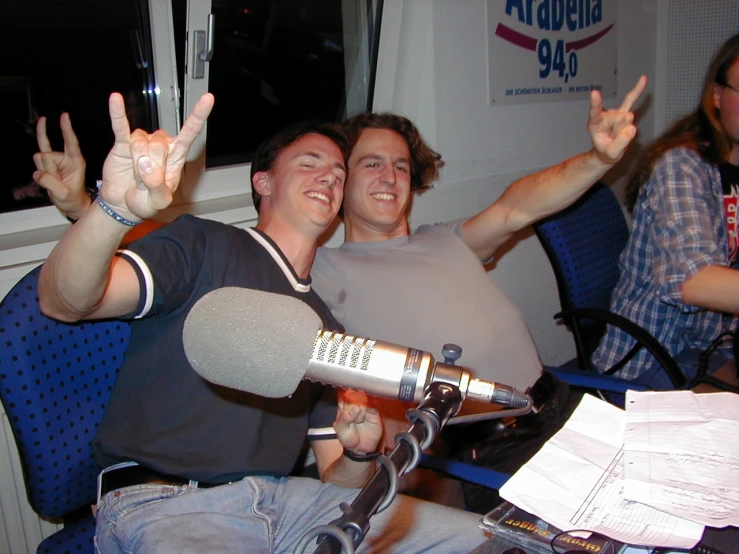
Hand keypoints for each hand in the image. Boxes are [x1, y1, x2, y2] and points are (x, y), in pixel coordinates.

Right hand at [33, 113, 89, 218]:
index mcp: (76, 163)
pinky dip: (40, 138)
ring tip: (52, 181)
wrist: (71, 204)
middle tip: (55, 182)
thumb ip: (50, 183)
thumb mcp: (63, 194)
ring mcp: (57, 159)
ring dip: (42, 170)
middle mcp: (66, 158)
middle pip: (47, 155)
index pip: (71, 143)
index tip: (64, 116)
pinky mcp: (49, 162)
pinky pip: (39, 151)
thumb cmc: (72, 199)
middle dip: (46, 169)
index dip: (66, 130)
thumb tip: (38, 172)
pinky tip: (42, 123)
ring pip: (40, 158)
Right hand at [100, 92, 213, 220]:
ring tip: (136, 176)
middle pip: (160, 144)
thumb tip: (145, 163)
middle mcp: (161, 144)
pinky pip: (120, 126)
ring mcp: (141, 141)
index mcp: (176, 156)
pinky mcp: (122, 143)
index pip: (190, 132)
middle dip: (152, 166)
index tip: (208, 98)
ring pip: (141, 142)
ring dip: (137, 164)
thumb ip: (157, 186)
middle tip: (146, 181)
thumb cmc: (146, 201)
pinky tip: (115, 98)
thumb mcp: (159, 201)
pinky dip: (117, 113)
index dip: (198, 116)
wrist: (123, 204)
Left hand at [333, 389, 382, 455]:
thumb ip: (344, 419)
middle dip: (353, 405)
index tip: (347, 398)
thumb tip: (354, 408)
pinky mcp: (374, 411)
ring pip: (364, 399)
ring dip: (361, 410)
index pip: (343, 393)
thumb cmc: (348, 437)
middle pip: (354, 395)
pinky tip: (367, 414)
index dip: (345, 393)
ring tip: (360, 421)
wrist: (360, 449)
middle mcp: (354, 403)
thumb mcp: (340, 430)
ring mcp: (364, 406)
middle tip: (353, 417)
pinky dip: (370, 408)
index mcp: (343, 406)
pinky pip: (373, 404)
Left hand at [587, 75, 646, 164]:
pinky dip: (638, 89)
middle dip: (622, 130)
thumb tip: (632, 128)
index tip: (594, 93)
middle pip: (620, 118)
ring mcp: (613, 112)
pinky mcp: (623, 110)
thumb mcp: (612, 154)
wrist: (608, 151)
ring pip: (628, 117)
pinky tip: (644, 78)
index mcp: (594, 124)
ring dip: (627, 129)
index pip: (594, 112)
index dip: (596, 103)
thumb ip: (621, 143)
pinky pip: (632, 99)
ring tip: (619, 135)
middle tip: (616, 139)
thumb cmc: (607, 152)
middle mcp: (603, 115)